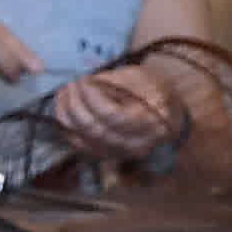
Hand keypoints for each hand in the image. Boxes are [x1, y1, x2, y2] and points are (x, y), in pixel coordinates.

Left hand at [50, 64, 185, 165]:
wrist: (170, 113)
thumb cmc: (154, 89)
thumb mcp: (139, 76)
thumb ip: (111, 80)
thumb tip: (82, 82)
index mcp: (151, 119)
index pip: (111, 114)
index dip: (90, 97)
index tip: (80, 79)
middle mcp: (138, 142)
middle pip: (95, 130)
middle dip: (74, 105)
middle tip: (67, 85)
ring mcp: (124, 153)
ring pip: (84, 140)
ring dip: (67, 116)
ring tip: (62, 94)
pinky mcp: (111, 156)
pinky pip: (82, 146)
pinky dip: (68, 129)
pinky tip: (64, 111)